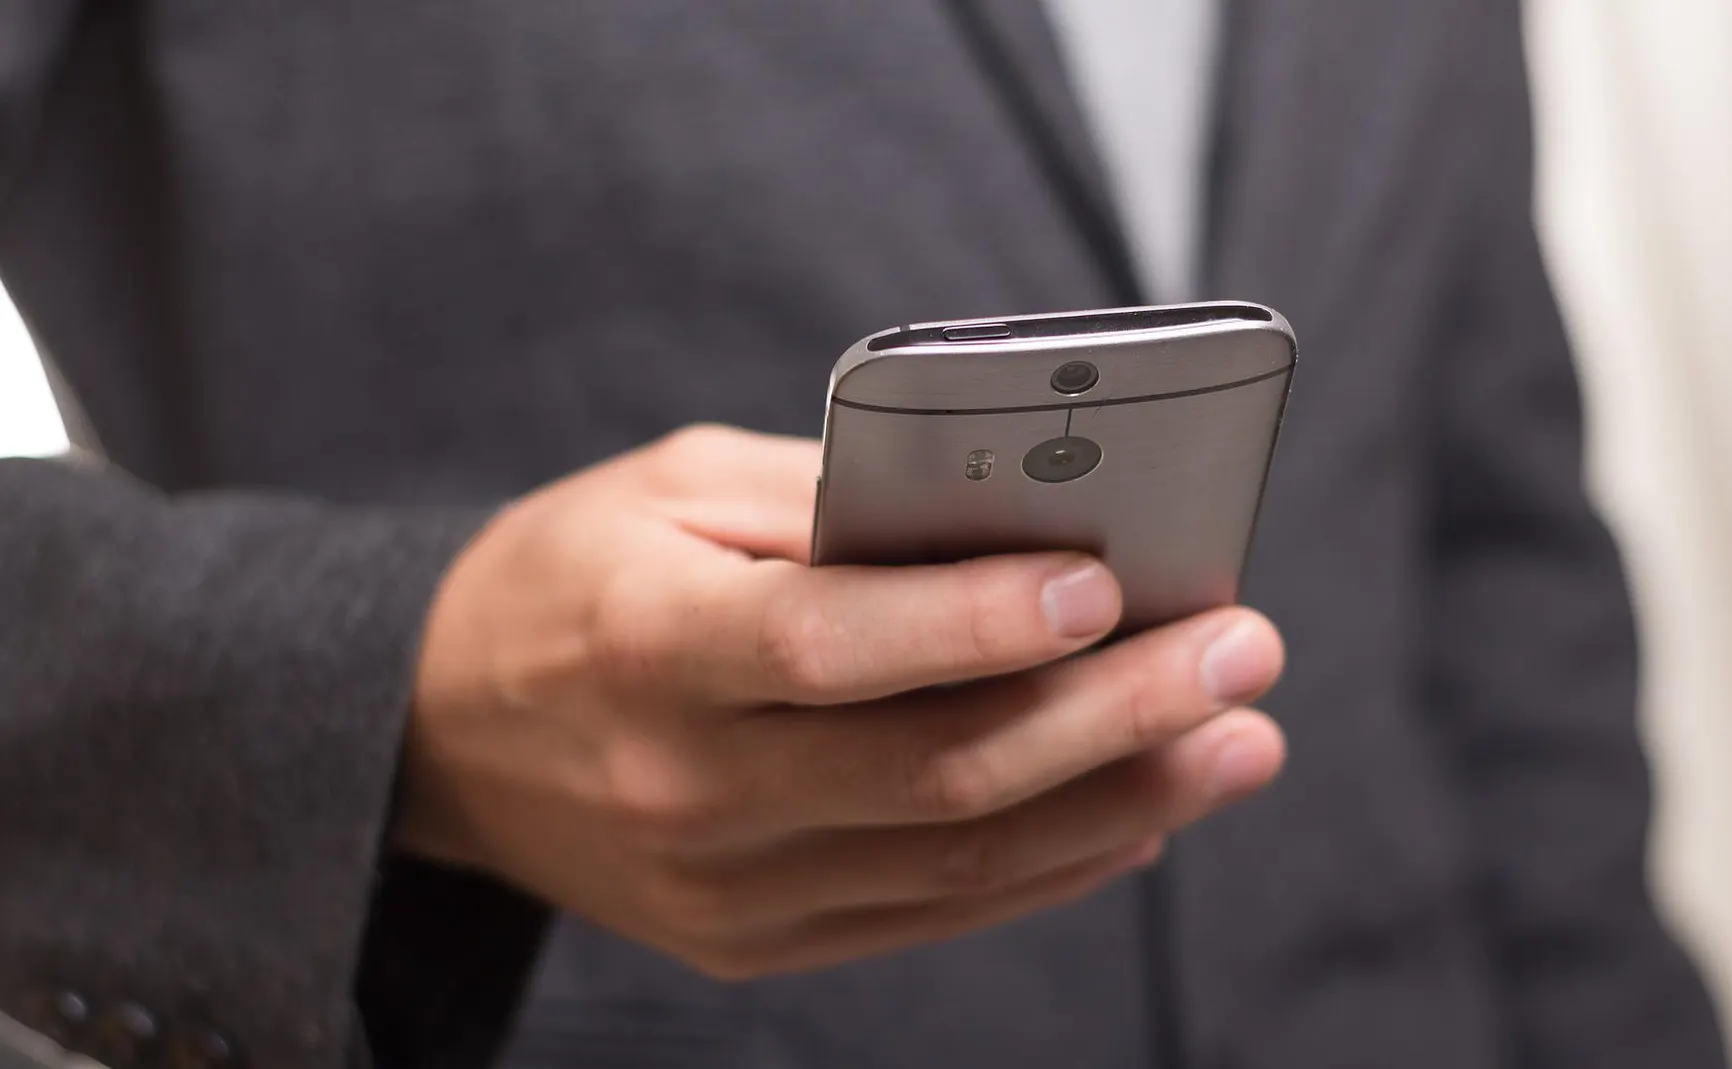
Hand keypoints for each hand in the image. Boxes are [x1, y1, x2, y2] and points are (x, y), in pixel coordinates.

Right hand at [399, 424, 1285, 978]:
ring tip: (1237, 740)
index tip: (1108, 581)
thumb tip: (1012, 518)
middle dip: (1112, 713)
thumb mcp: (671, 488)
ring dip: (1120, 801)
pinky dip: (1050, 864)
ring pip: (957, 860)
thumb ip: (829, 497)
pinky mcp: (751, 939)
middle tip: (1243, 653)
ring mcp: (721, 887)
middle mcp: (687, 785)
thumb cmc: (573, 576)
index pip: (830, 647)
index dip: (973, 622)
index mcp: (649, 643)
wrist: (443, 735)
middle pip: (934, 771)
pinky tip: (1142, 812)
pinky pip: (930, 915)